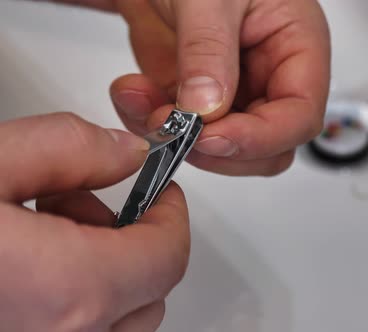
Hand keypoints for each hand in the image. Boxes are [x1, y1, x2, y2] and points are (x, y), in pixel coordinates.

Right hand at [0, 113, 189, 330]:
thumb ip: (67, 148)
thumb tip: (124, 153)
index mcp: (68, 289)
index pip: (167, 258)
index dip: (171, 216)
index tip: (160, 192)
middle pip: (147, 297)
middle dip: (134, 243)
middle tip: (87, 204)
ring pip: (114, 324)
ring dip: (103, 275)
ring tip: (46, 232)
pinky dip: (73, 301)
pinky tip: (29, 266)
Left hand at [108, 0, 330, 175]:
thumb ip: (209, 49)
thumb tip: (208, 108)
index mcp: (297, 46)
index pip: (300, 115)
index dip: (263, 137)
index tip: (215, 138)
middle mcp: (271, 76)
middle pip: (267, 147)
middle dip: (219, 148)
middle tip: (176, 128)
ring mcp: (234, 91)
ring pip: (222, 149)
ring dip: (178, 139)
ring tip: (142, 102)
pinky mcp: (197, 98)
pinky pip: (182, 132)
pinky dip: (152, 122)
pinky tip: (132, 93)